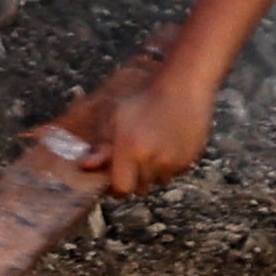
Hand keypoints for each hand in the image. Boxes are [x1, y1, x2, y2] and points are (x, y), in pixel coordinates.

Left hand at [50, 55, 219, 197]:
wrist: (183, 86)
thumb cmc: (144, 97)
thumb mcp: (115, 116)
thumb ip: (101, 144)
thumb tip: (85, 166)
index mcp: (130, 150)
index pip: (121, 189)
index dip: (116, 186)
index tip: (115, 175)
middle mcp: (152, 161)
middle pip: (140, 188)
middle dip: (134, 178)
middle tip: (133, 157)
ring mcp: (173, 162)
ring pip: (158, 181)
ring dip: (152, 172)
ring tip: (151, 147)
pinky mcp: (190, 160)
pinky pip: (175, 172)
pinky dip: (170, 164)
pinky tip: (167, 143)